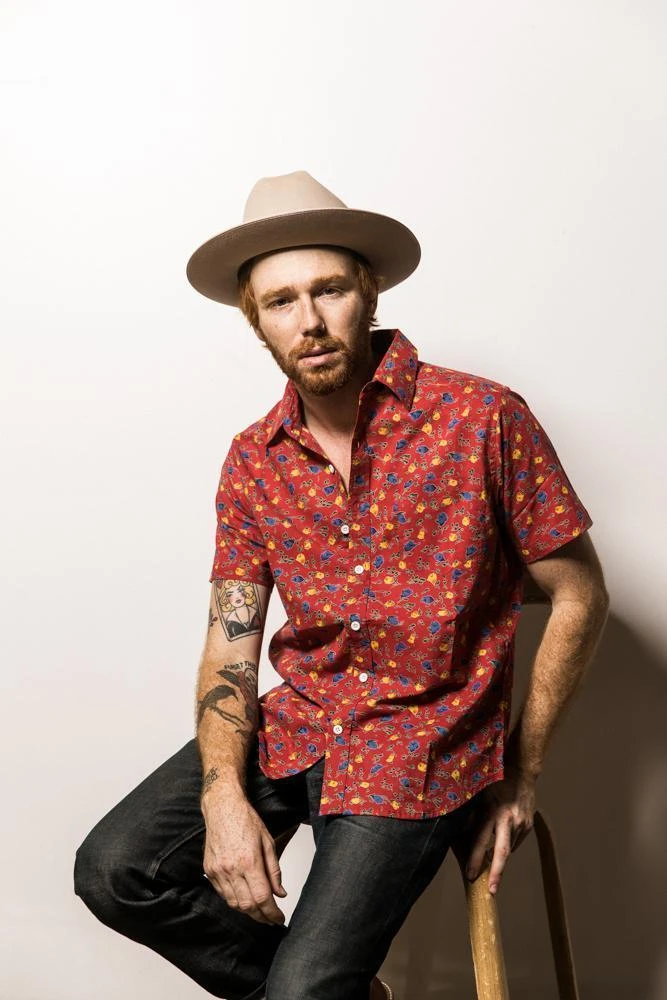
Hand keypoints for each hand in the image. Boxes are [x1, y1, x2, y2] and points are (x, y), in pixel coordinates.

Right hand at [201, 790, 286, 924]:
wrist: (222, 808)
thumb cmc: (246, 820)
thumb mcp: (268, 842)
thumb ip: (274, 871)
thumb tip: (280, 894)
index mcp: (249, 861)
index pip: (263, 898)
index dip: (272, 913)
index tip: (279, 919)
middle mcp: (231, 869)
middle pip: (248, 905)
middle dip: (261, 917)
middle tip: (271, 919)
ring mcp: (218, 871)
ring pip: (233, 903)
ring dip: (248, 911)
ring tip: (259, 911)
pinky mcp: (209, 871)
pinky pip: (222, 894)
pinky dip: (234, 900)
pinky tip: (244, 898)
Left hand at [464, 766, 535, 894]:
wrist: (522, 771)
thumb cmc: (494, 780)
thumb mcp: (478, 793)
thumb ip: (470, 813)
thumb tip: (458, 833)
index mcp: (493, 810)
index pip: (482, 840)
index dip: (476, 859)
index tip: (470, 874)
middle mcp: (509, 819)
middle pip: (502, 852)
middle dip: (496, 873)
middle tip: (491, 891)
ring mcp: (522, 823)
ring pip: (508, 848)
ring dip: (498, 858)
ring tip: (490, 868)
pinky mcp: (528, 825)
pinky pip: (515, 840)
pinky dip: (506, 844)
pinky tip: (499, 840)